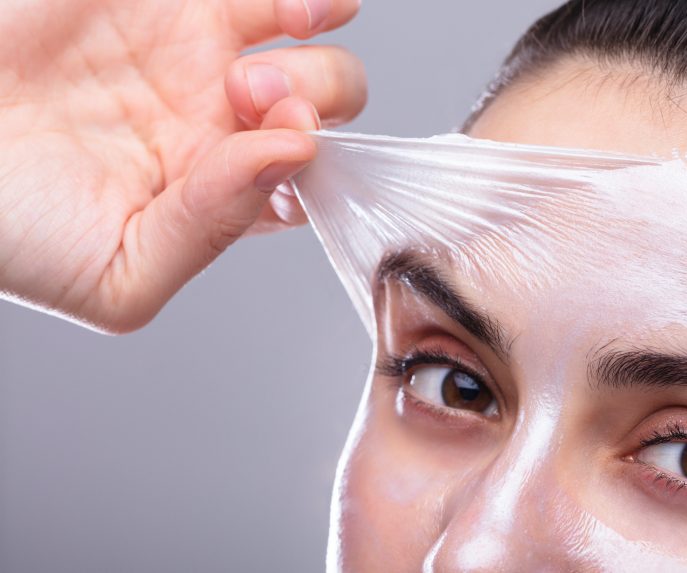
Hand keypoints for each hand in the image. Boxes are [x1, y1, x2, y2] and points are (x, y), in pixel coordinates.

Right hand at [0, 0, 365, 331]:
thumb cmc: (11, 226)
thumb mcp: (117, 276)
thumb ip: (209, 232)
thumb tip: (288, 159)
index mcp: (216, 195)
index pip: (309, 182)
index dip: (318, 172)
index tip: (283, 159)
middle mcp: (220, 127)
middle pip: (324, 108)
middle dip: (316, 104)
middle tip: (249, 103)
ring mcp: (199, 59)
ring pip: (309, 45)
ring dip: (314, 51)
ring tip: (248, 74)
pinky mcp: (171, 2)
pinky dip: (304, 1)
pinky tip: (306, 9)